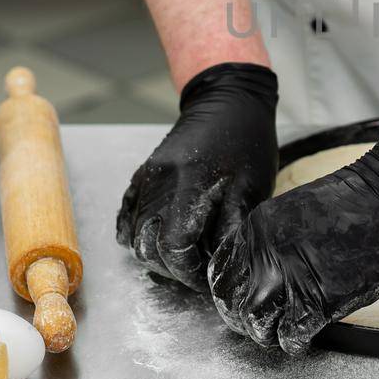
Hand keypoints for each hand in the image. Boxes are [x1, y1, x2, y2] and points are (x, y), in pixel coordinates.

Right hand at [116, 62, 277, 289]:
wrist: (228, 101)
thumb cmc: (246, 143)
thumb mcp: (251, 188)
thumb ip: (234, 228)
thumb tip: (224, 266)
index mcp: (189, 186)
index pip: (173, 247)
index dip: (188, 272)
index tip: (206, 278)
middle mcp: (160, 183)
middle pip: (148, 246)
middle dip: (171, 268)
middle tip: (196, 270)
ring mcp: (147, 178)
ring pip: (134, 233)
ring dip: (154, 252)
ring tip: (182, 255)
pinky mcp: (142, 174)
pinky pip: (127, 213)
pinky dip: (135, 232)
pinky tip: (152, 239)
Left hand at [207, 134, 378, 354]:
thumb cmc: (360, 201)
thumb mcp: (298, 214)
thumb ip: (275, 245)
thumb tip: (266, 278)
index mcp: (258, 228)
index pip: (222, 272)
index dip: (232, 293)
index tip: (244, 301)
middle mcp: (266, 252)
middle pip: (234, 302)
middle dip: (246, 319)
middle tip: (261, 325)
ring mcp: (290, 277)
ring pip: (256, 323)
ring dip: (267, 334)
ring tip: (281, 333)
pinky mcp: (319, 299)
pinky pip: (291, 335)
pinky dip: (295, 343)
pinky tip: (304, 338)